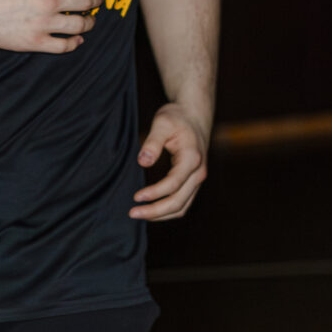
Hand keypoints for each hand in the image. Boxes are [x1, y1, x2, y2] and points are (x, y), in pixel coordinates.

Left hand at [130, 102, 209, 219]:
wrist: (194, 117)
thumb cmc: (177, 118)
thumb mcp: (162, 123)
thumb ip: (153, 142)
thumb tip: (143, 162)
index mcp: (192, 158)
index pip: (173, 183)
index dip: (155, 193)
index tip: (136, 197)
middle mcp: (199, 173)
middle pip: (178, 202)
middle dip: (155, 211)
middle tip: (132, 213)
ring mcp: (198, 180)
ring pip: (182, 207)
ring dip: (161, 215)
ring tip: (139, 215)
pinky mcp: (193, 183)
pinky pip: (183, 204)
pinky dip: (167, 211)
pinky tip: (151, 210)